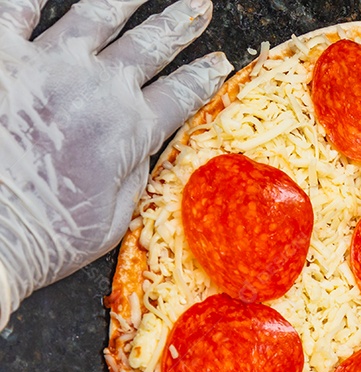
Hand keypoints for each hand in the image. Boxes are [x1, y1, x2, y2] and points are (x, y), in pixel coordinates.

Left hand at [0, 0, 231, 327]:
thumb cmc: (45, 237)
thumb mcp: (113, 221)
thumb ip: (132, 177)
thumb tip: (137, 151)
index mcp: (131, 129)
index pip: (182, 94)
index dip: (203, 77)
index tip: (217, 63)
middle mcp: (95, 87)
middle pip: (149, 46)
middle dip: (179, 23)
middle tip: (199, 6)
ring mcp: (45, 64)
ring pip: (95, 16)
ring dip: (125, 0)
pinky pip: (19, 9)